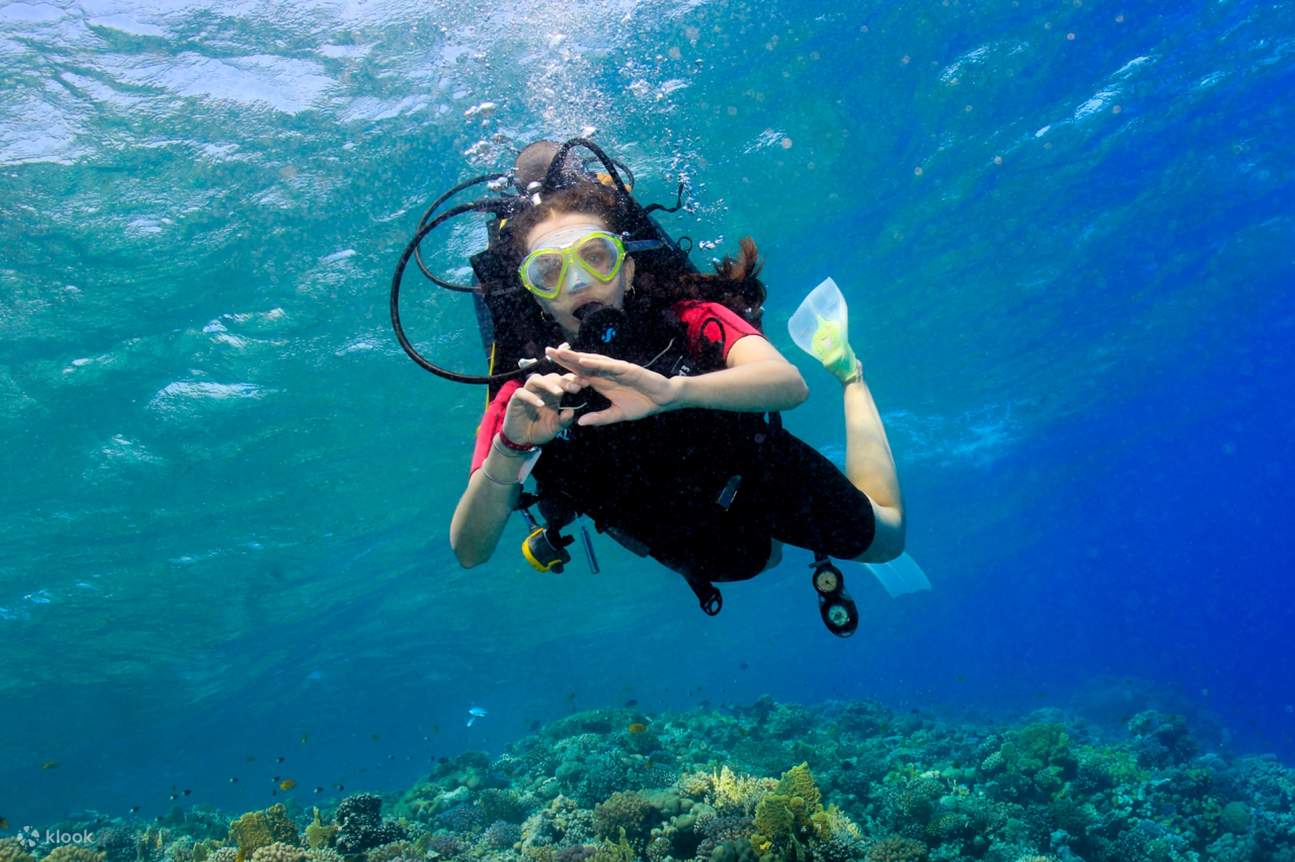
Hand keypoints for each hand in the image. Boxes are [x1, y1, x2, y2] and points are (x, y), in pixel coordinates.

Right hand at [501, 371, 586, 445]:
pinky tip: (540, 404)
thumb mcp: (556, 427)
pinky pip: (522, 393)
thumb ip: (564, 420)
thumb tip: (572, 412)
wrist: (522, 440)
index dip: (575, 381)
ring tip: (559, 393)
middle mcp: (541, 390)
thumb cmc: (540, 430)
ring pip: (537, 379)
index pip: (564, 382)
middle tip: (576, 388)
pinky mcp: (516, 399)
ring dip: (548, 384)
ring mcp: (528, 392)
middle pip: (552, 377)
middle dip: (564, 381)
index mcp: (554, 394)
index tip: (587, 384)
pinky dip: (531, 397)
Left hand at [544, 344, 679, 426]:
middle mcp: (606, 373)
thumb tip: (581, 423)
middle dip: (565, 357)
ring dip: (576, 356)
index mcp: (602, 382)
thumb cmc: (642, 404)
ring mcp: (616, 369)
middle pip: (582, 363)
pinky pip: (608, 365)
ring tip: (560, 352)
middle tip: (546, 351)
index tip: (547, 368)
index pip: (579, 374)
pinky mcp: (627, 369)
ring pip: (593, 361)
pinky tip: (583, 360)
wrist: (663, 400)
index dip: (564, 370)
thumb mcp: (617, 415)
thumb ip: (599, 418)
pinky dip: (596, 362)